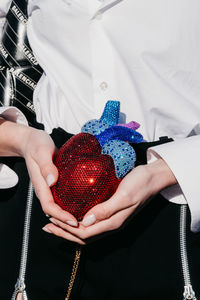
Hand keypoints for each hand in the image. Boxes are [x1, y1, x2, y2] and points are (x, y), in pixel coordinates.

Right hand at [0, 121, 77, 231]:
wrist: (32, 142)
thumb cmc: (37, 145)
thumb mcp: (42, 152)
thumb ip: (46, 166)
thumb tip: (52, 181)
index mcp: (41, 186)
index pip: (50, 207)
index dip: (61, 217)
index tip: (74, 221)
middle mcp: (45, 190)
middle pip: (54, 212)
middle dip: (67, 222)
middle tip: (84, 226)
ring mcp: (50, 188)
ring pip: (58, 207)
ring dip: (69, 216)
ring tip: (85, 220)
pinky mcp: (55, 184)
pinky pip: (62, 199)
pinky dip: (70, 206)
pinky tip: (83, 206)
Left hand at [43, 159, 176, 244]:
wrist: (153, 178)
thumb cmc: (139, 183)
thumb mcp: (124, 195)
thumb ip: (106, 210)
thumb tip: (85, 222)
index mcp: (113, 222)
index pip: (85, 233)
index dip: (66, 230)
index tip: (51, 221)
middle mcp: (112, 224)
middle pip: (84, 236)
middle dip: (64, 233)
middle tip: (47, 226)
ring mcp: (112, 219)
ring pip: (87, 232)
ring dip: (69, 230)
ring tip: (54, 224)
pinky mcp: (112, 212)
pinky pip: (92, 223)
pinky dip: (79, 223)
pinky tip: (72, 215)